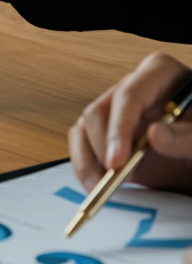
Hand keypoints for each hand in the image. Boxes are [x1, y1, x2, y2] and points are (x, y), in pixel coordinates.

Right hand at [68, 52, 191, 192]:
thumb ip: (187, 137)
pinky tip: (98, 185)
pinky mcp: (105, 131)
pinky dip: (85, 166)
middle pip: (99, 112)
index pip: (129, 96)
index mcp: (158, 75)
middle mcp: (131, 89)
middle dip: (103, 149)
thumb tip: (155, 135)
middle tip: (117, 180)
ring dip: (88, 161)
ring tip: (103, 188)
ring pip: (84, 128)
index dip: (119, 129)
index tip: (117, 162)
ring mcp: (115, 109)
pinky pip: (82, 143)